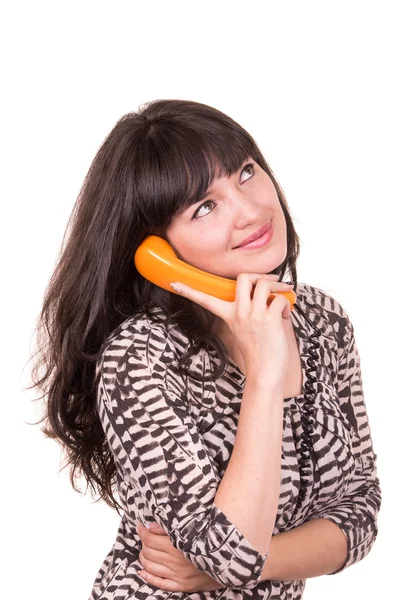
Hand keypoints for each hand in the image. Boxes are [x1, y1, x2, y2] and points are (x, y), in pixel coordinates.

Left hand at [136, 522, 224, 592]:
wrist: (228, 560)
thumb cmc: (209, 542)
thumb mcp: (191, 530)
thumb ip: (169, 528)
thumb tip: (150, 526)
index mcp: (177, 546)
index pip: (150, 539)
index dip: (142, 532)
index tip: (140, 527)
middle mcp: (175, 562)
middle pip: (149, 553)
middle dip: (143, 544)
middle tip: (144, 538)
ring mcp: (177, 576)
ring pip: (151, 567)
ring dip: (143, 558)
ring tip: (143, 551)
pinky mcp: (181, 586)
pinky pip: (160, 584)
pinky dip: (148, 578)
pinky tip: (142, 572)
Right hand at [171, 273, 292, 384]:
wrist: (265, 373)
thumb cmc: (258, 352)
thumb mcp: (244, 329)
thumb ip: (248, 310)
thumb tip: (267, 291)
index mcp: (228, 315)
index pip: (205, 300)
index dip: (189, 291)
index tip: (174, 283)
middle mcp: (239, 313)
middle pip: (243, 277)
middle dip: (259, 275)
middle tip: (269, 283)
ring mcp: (253, 315)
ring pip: (264, 283)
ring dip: (278, 288)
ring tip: (281, 298)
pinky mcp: (269, 319)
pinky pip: (280, 299)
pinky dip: (287, 304)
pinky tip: (285, 316)